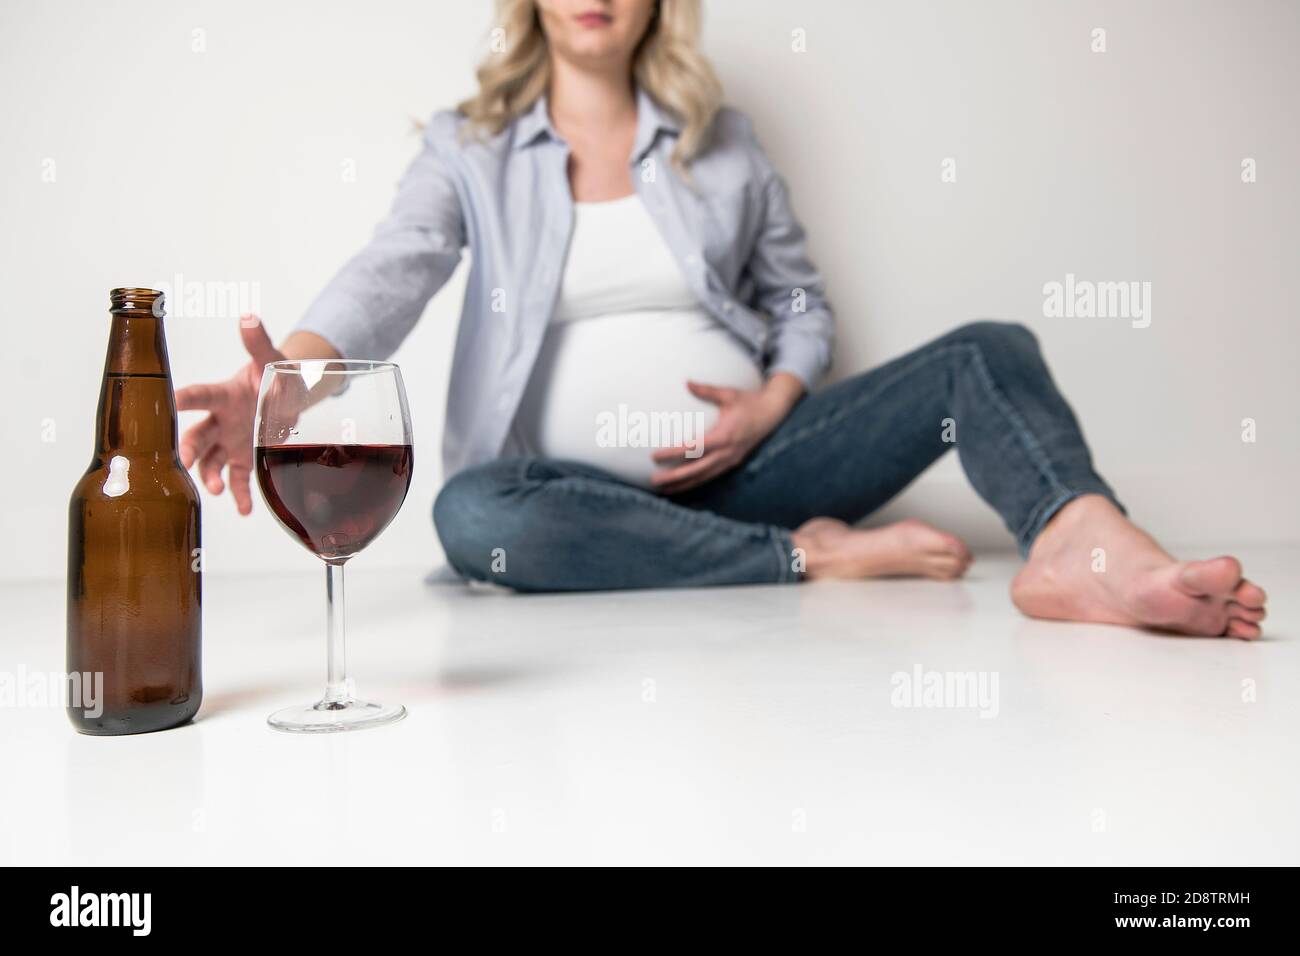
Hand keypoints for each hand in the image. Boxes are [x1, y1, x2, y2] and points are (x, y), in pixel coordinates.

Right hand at [177, 316, 283, 514]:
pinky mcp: (243, 457)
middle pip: (198, 435)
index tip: (165, 401)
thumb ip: (259, 342)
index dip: (183, 398)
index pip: (199, 395)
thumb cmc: (276, 374)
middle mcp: (221, 420)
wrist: (289, 394)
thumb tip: (248, 317)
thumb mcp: (272, 359)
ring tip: (213, 490)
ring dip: (210, 476)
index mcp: (224, 394)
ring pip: (212, 461)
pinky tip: (244, 510)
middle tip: (183, 462)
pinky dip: (240, 495)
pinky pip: (239, 479)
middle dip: (189, 449)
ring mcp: (230, 441)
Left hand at [650, 373, 804, 493]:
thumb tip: (687, 382)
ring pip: (703, 477)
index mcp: (725, 436)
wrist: (772, 414)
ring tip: (663, 489)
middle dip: (674, 477)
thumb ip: (707, 390)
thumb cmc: (749, 401)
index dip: (674, 454)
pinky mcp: (732, 463)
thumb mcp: (729, 394)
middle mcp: (727, 452)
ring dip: (683, 484)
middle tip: (654, 480)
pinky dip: (695, 482)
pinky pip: (710, 476)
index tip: (655, 456)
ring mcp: (730, 460)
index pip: (694, 448)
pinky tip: (681, 486)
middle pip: (696, 470)